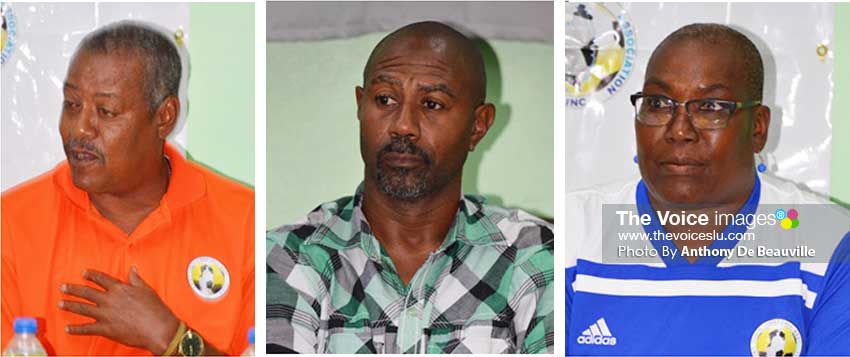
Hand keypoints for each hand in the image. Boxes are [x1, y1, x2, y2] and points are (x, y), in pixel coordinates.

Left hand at [59, 267, 179, 354]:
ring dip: (70, 305)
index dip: (91, 275)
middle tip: (63, 287)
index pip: (101, 279)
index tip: (83, 273)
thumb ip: (136, 280)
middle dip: (73, 289)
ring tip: (60, 303)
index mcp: (119, 289)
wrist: (157, 329)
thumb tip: (132, 269)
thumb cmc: (155, 309)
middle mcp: (109, 300)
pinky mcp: (105, 329)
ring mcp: (105, 315)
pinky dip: (76, 329)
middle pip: (87, 292)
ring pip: (83, 308)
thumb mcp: (147, 290)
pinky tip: (67, 328)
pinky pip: (86, 328)